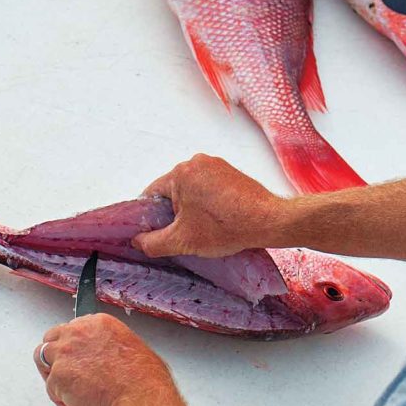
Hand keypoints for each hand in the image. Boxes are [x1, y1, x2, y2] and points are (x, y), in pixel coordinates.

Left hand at [34, 314, 173, 405]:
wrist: (140, 400)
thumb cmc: (145, 380)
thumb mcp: (135, 348)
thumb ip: (112, 347)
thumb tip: (110, 360)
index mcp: (99, 323)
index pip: (74, 327)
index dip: (74, 344)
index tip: (77, 356)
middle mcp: (79, 333)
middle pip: (53, 337)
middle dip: (56, 354)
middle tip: (66, 370)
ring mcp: (65, 354)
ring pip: (41, 357)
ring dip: (50, 372)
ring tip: (63, 387)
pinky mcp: (57, 377)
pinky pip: (49, 388)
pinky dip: (59, 398)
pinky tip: (75, 405)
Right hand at [132, 154, 284, 257]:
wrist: (268, 222)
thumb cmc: (227, 227)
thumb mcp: (182, 241)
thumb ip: (152, 242)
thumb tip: (137, 241)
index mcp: (180, 173)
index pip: (152, 194)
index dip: (151, 216)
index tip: (157, 232)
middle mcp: (197, 162)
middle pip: (172, 191)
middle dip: (174, 213)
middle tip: (184, 234)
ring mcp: (216, 165)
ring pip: (191, 190)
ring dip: (192, 208)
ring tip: (204, 228)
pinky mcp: (231, 172)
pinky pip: (209, 187)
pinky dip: (208, 203)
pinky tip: (217, 220)